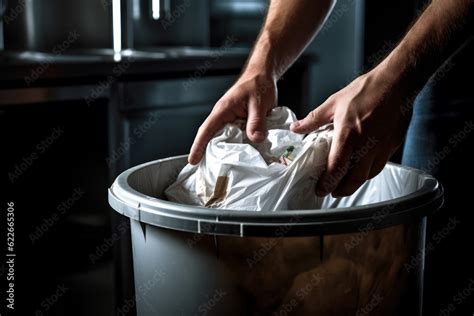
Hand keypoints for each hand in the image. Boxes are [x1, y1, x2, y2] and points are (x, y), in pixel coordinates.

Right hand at [188, 70, 276, 164]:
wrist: (263, 76)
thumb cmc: (258, 84)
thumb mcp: (259, 102)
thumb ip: (257, 121)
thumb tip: (255, 139)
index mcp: (223, 110)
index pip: (206, 130)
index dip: (198, 146)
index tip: (192, 160)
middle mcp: (223, 116)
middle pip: (211, 137)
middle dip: (207, 153)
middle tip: (208, 172)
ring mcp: (230, 120)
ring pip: (224, 138)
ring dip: (223, 152)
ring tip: (222, 169)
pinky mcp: (239, 123)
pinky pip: (235, 137)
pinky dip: (236, 147)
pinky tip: (241, 157)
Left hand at [291, 66, 412, 196]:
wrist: (397, 83)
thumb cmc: (368, 90)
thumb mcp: (334, 102)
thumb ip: (314, 119)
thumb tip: (297, 128)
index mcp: (349, 135)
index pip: (336, 168)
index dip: (327, 183)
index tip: (320, 189)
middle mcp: (366, 146)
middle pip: (353, 179)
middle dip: (340, 190)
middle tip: (331, 192)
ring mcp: (382, 148)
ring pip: (368, 175)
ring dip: (355, 183)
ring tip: (344, 185)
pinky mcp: (392, 145)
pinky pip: (379, 166)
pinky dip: (368, 173)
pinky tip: (362, 171)